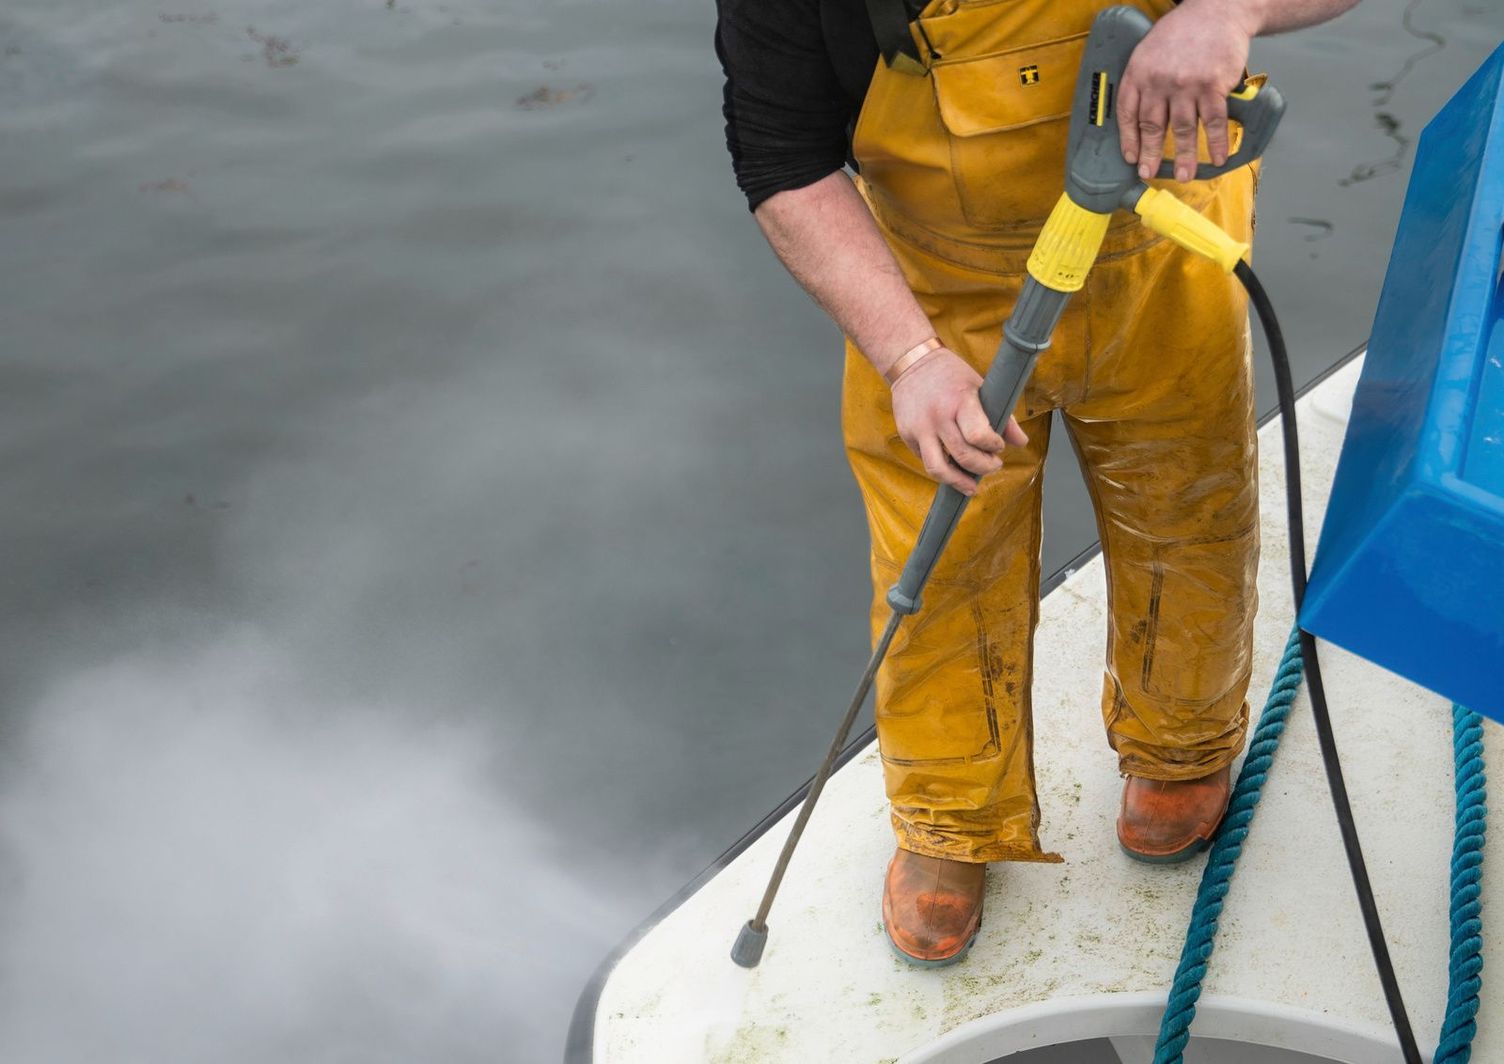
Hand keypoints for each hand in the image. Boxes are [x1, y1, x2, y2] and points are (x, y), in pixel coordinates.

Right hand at [890, 349, 1028, 495]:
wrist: (911, 362)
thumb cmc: (952, 375)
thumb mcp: (980, 387)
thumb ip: (1002, 416)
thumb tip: (1021, 442)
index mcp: (959, 401)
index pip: (978, 436)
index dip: (993, 446)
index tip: (998, 446)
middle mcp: (937, 416)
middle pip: (962, 456)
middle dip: (983, 467)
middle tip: (993, 465)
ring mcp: (919, 428)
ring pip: (938, 469)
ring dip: (958, 482)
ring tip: (971, 486)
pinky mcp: (906, 435)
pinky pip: (926, 460)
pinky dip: (942, 468)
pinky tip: (952, 467)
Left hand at [1116, 0, 1260, 182]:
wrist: (1219, 10)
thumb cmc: (1183, 32)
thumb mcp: (1150, 49)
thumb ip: (1143, 79)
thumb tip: (1138, 114)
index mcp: (1138, 73)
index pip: (1126, 113)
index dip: (1128, 139)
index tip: (1131, 158)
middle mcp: (1159, 82)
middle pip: (1152, 126)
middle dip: (1150, 154)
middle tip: (1149, 174)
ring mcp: (1186, 85)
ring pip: (1182, 129)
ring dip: (1183, 157)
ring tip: (1184, 176)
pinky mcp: (1213, 86)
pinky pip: (1213, 122)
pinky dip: (1216, 143)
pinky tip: (1217, 158)